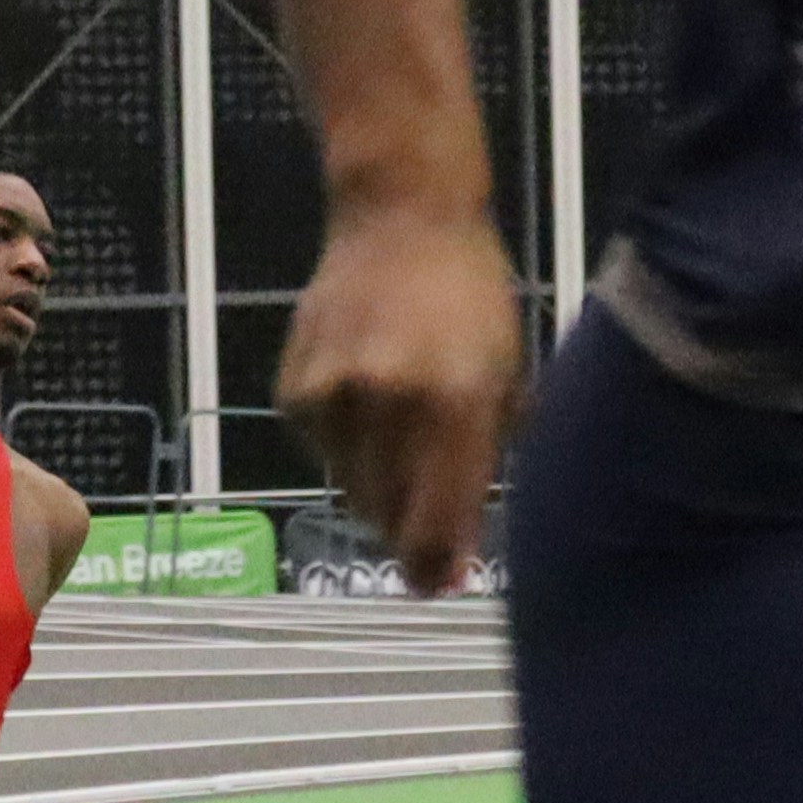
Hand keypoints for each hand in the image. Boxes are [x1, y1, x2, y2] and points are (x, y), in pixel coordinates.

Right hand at [280, 206, 524, 596]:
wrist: (401, 217)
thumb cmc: (472, 297)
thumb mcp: (506, 373)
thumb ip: (488, 455)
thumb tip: (460, 536)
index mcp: (456, 403)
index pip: (436, 518)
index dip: (435, 565)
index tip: (438, 585)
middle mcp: (390, 405)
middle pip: (388, 516)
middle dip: (410, 532)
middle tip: (428, 529)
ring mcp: (334, 398)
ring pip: (352, 491)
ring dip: (380, 488)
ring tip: (402, 439)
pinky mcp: (296, 391)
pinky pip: (323, 454)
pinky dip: (347, 448)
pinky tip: (368, 404)